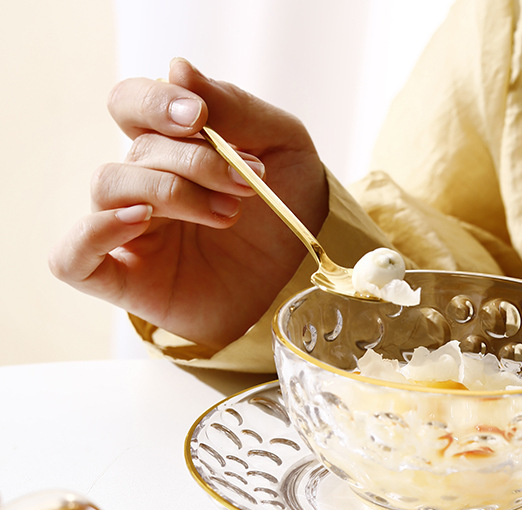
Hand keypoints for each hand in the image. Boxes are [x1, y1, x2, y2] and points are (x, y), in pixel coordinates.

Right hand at [49, 58, 327, 349]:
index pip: (130, 104)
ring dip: (171, 192)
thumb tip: (177, 67)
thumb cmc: (288, 212)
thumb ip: (235, 108)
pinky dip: (93, 234)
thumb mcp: (283, 147)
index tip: (201, 118)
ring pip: (110, 187)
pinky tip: (142, 221)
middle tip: (246, 183)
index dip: (155, 102)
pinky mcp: (126, 279)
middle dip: (196, 161)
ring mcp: (131, 232)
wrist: (300, 281)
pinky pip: (72, 257)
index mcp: (172, 148)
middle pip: (138, 150)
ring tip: (227, 213)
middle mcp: (144, 185)